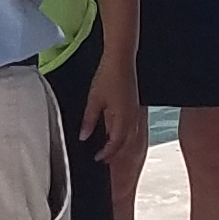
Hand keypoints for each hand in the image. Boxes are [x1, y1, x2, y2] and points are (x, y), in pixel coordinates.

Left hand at [81, 56, 148, 181]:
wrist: (121, 59)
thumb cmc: (109, 76)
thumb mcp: (94, 100)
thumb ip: (89, 121)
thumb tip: (83, 136)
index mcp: (122, 119)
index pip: (115, 144)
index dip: (106, 154)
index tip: (97, 158)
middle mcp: (132, 118)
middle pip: (126, 143)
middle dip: (116, 153)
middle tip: (105, 159)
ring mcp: (135, 112)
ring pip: (131, 136)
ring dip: (121, 145)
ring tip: (110, 149)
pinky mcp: (134, 105)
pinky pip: (132, 126)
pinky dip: (124, 134)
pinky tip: (116, 131)